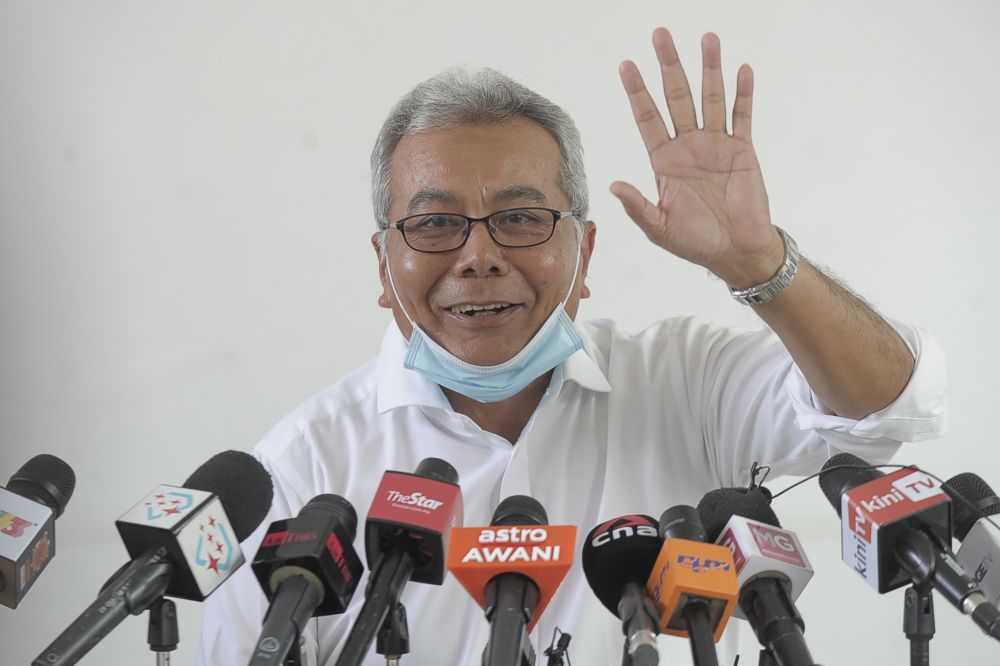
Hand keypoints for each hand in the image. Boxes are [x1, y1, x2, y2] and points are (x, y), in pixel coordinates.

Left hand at [612, 29, 783, 287]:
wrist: (736, 252)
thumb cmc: (695, 242)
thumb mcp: (659, 229)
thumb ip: (637, 207)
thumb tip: (613, 186)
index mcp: (664, 161)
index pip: (647, 118)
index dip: (637, 91)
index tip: (626, 65)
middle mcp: (688, 146)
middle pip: (676, 97)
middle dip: (668, 66)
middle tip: (660, 34)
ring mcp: (716, 144)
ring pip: (711, 98)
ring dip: (709, 68)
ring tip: (707, 38)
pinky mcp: (743, 150)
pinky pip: (742, 117)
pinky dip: (743, 94)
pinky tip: (741, 69)